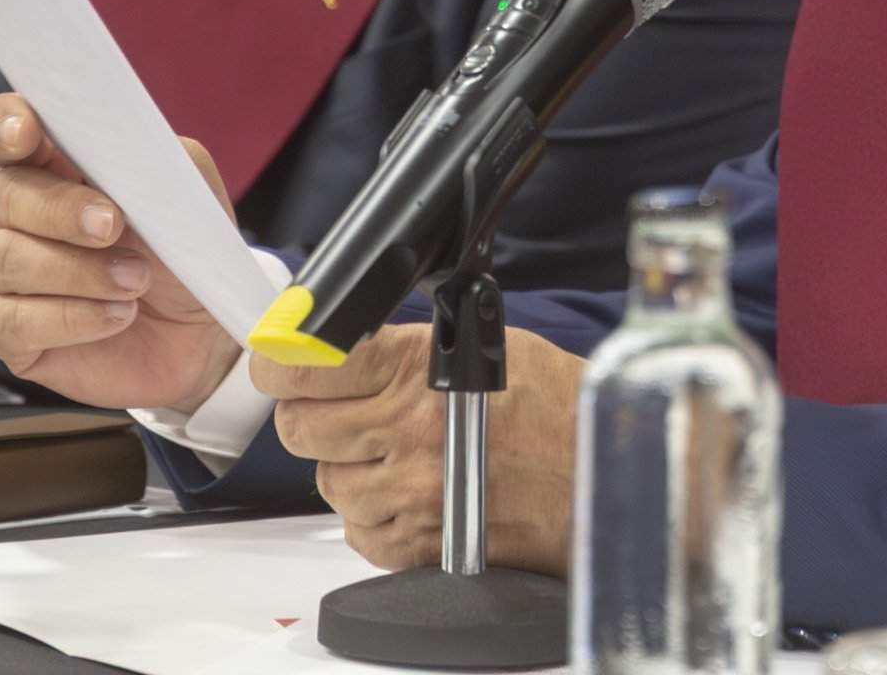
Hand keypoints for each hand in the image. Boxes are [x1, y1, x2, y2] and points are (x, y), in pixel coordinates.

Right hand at [0, 93, 240, 410]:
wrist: (197, 329)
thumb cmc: (180, 248)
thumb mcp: (186, 191)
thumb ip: (154, 156)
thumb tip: (122, 143)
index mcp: (50, 165)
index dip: (1, 124)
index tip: (25, 132)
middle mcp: (14, 213)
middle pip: (5, 194)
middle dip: (61, 210)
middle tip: (113, 226)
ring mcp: (2, 273)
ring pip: (6, 259)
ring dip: (79, 271)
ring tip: (135, 281)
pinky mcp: (5, 331)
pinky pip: (11, 321)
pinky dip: (71, 318)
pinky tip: (117, 316)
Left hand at [258, 323, 584, 572]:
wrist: (606, 469)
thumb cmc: (555, 403)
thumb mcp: (479, 341)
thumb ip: (400, 349)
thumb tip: (334, 344)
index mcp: (414, 370)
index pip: (304, 365)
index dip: (281, 362)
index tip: (281, 362)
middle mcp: (407, 432)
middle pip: (300, 427)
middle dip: (314, 415)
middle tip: (344, 409)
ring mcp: (414, 494)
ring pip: (328, 483)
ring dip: (349, 468)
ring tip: (396, 453)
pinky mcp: (425, 545)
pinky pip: (360, 534)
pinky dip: (375, 516)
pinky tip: (413, 492)